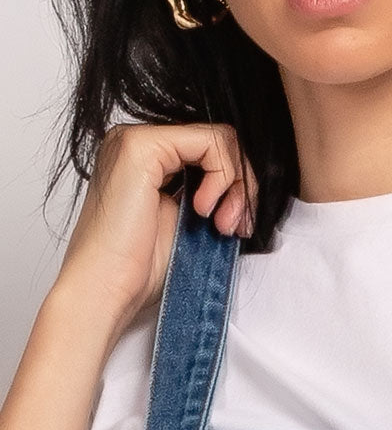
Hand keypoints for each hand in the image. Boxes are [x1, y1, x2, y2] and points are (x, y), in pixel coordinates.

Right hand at [54, 121, 258, 345]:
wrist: (106, 290)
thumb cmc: (140, 270)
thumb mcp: (189, 223)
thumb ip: (210, 197)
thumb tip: (246, 189)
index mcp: (148, 160)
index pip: (211, 151)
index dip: (236, 186)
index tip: (234, 227)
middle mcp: (139, 143)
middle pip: (219, 142)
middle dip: (241, 186)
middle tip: (233, 227)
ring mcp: (136, 140)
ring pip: (221, 139)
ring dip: (236, 185)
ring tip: (223, 225)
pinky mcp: (141, 147)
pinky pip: (211, 142)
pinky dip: (223, 178)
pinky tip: (204, 211)